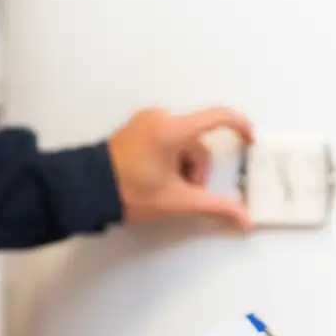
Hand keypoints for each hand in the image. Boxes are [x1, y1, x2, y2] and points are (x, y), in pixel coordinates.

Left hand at [107, 106, 254, 228]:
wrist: (86, 189)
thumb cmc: (130, 193)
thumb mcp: (177, 201)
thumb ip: (216, 207)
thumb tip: (245, 219)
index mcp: (172, 129)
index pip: (218, 117)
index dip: (239, 126)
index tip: (249, 139)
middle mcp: (161, 117)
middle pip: (197, 142)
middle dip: (195, 170)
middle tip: (179, 191)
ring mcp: (146, 119)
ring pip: (183, 143)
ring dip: (182, 166)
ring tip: (162, 186)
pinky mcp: (137, 125)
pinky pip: (166, 138)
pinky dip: (169, 157)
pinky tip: (154, 175)